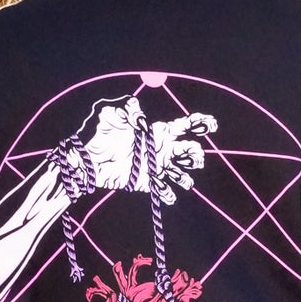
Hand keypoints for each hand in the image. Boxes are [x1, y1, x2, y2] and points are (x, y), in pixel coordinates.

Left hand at [80, 97, 217, 203]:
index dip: (201, 123)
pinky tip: (161, 189)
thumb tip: (136, 108)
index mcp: (158, 132)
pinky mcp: (150, 184)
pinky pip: (166, 191)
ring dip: (186, 178)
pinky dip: (168, 193)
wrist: (89, 161)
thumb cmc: (100, 135)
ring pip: (183, 175)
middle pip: (190, 152)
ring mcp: (157, 168)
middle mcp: (162, 149)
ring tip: (182, 179)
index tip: (211, 125)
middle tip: (193, 159)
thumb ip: (127, 110)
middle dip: (196, 155)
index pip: (185, 126)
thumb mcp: (112, 115)